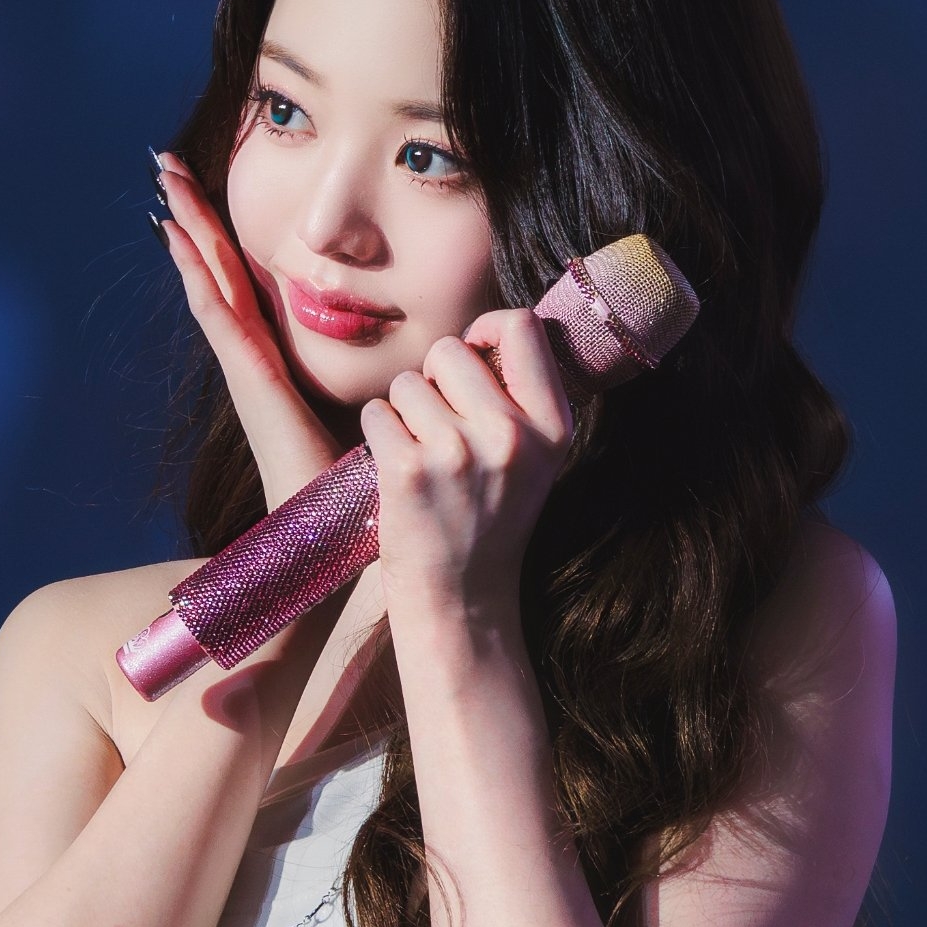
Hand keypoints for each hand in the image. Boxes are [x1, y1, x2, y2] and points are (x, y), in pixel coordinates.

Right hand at [155, 152, 344, 512]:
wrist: (341, 535)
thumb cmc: (362, 484)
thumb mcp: (373, 409)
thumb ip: (380, 376)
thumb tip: (419, 349)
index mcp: (278, 360)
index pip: (249, 282)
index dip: (227, 236)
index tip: (207, 190)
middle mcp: (253, 359)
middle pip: (219, 270)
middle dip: (196, 217)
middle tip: (167, 165)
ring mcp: (247, 367)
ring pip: (211, 282)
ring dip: (188, 231)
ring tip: (164, 184)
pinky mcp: (251, 378)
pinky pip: (219, 314)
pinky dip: (197, 273)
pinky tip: (177, 238)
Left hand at [357, 308, 575, 612]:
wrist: (461, 600)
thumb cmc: (488, 521)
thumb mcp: (532, 459)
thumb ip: (518, 398)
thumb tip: (484, 331)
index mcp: (551, 426)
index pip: (523, 326)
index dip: (485, 330)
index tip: (471, 358)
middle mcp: (509, 435)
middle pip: (449, 349)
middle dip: (433, 380)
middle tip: (440, 430)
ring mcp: (457, 452)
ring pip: (405, 382)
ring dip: (402, 413)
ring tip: (423, 458)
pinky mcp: (408, 471)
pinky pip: (376, 413)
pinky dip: (377, 436)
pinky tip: (398, 472)